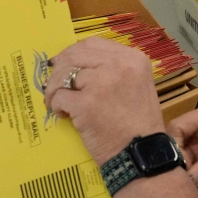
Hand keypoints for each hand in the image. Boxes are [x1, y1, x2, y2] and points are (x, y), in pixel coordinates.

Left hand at [43, 37, 164, 165]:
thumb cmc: (140, 124)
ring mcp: (101, 83)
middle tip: (54, 85)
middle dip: (59, 70)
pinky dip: (56, 106)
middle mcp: (118, 65)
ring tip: (58, 103)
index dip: (73, 53)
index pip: (93, 43)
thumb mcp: (138, 85)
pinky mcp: (85, 104)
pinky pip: (59, 97)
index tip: (64, 64)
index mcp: (133, 58)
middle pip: (74, 56)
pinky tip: (64, 115)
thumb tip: (78, 65)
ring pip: (63, 75)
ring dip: (54, 90)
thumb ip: (115, 70)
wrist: (142, 153)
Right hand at [167, 103, 197, 187]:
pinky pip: (191, 169)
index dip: (170, 147)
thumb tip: (184, 180)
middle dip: (179, 167)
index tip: (175, 170)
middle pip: (176, 145)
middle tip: (187, 187)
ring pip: (181, 160)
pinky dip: (195, 182)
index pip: (177, 127)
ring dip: (187, 179)